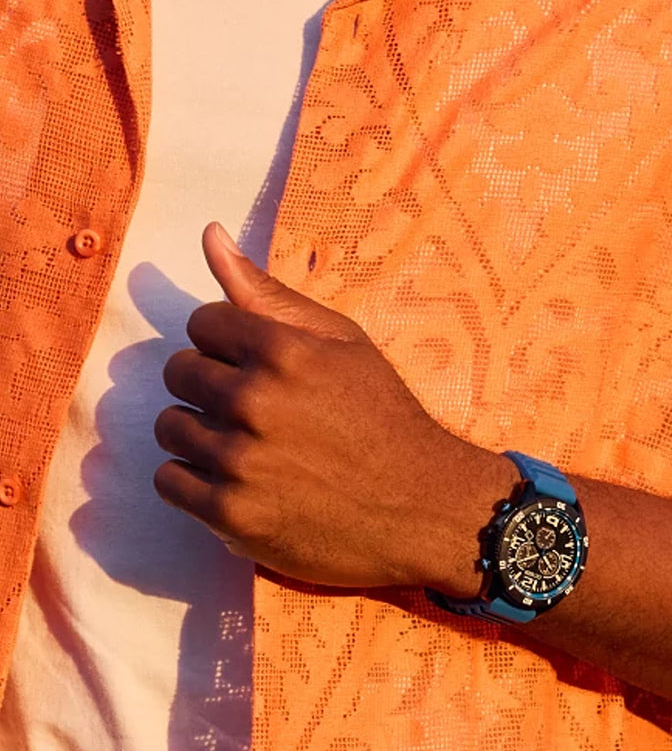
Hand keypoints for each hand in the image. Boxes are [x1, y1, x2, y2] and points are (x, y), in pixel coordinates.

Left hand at [153, 223, 507, 591]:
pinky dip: (197, 482)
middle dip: (211, 385)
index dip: (229, 344)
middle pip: (178, 374)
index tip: (259, 367)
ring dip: (202, 434)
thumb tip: (209, 234)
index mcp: (283, 351)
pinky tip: (240, 481)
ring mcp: (240, 463)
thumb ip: (268, 293)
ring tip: (250, 447)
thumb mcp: (343, 343)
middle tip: (256, 409)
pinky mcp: (231, 517)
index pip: (202, 324)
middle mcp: (255, 402)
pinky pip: (170, 482)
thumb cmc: (385, 418)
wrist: (422, 508)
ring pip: (170, 428)